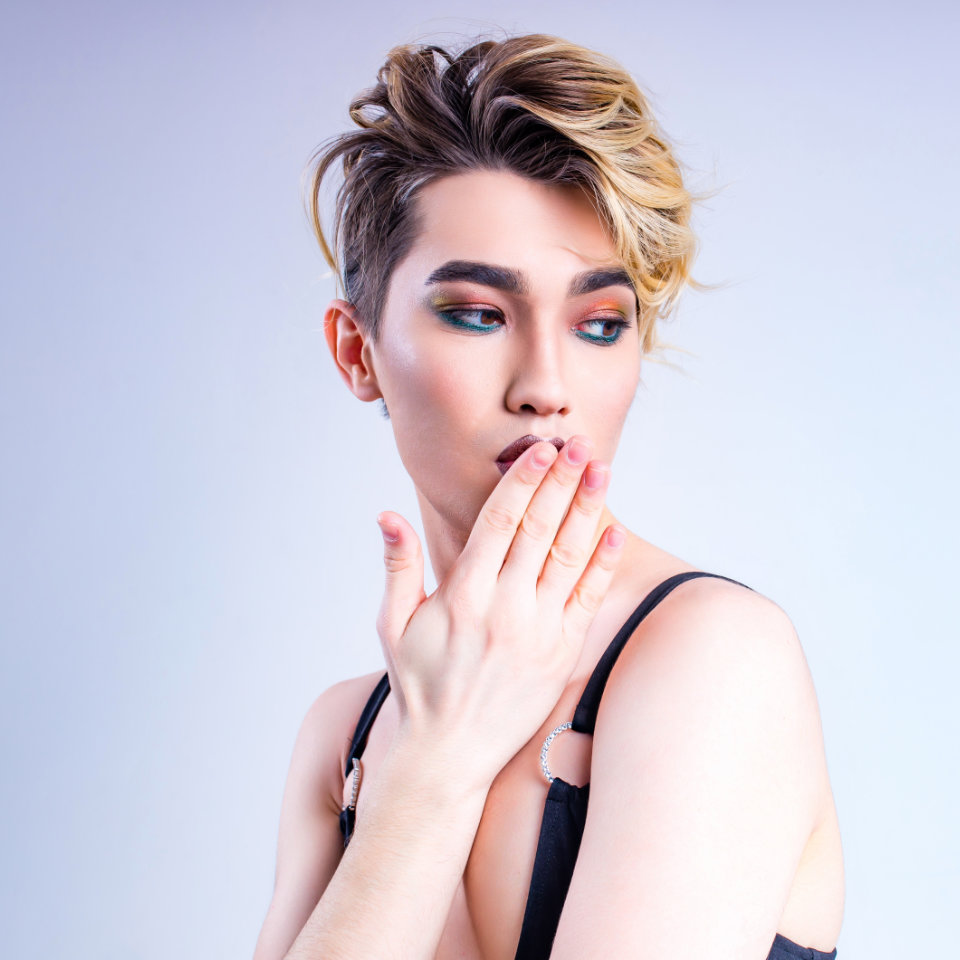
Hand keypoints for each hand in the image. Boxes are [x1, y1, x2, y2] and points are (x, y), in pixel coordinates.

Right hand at [374, 436, 624, 790]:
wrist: (449, 754)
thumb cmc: (418, 685)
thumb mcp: (393, 624)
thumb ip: (398, 566)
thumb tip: (386, 515)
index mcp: (463, 594)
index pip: (500, 521)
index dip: (523, 480)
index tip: (540, 449)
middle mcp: (504, 608)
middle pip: (541, 528)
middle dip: (562, 480)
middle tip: (578, 443)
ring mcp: (537, 631)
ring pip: (569, 556)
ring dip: (587, 510)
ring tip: (601, 471)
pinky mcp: (561, 654)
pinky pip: (587, 600)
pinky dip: (603, 565)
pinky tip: (614, 533)